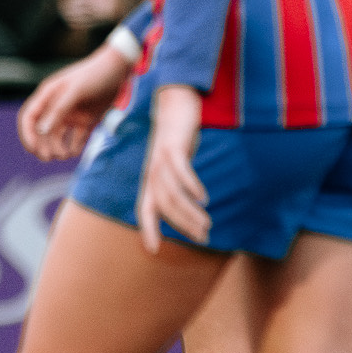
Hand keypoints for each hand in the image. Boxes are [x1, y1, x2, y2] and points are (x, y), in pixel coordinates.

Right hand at [17, 48, 129, 159]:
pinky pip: (75, 138)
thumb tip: (41, 130)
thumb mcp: (75, 91)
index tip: (33, 149)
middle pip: (41, 131)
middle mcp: (56, 106)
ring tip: (65, 155)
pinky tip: (76, 151)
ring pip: (57, 137)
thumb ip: (58, 110)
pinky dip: (74, 147)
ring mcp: (71, 114)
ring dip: (57, 148)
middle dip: (42, 145)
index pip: (29, 117)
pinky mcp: (85, 120)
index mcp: (48, 95)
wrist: (120, 69)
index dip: (28, 134)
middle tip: (49, 158)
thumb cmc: (95, 75)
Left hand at [137, 84, 208, 252]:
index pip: (145, 209)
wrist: (174, 102)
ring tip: (206, 225)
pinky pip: (179, 170)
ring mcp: (161, 159)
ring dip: (188, 212)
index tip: (153, 250)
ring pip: (171, 192)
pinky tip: (202, 197)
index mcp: (151, 179)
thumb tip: (189, 204)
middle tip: (202, 238)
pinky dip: (190, 185)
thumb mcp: (173, 164)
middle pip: (164, 205)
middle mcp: (153, 172)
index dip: (148, 229)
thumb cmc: (176, 138)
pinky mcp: (173, 147)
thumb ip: (177, 183)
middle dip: (182, 225)